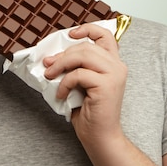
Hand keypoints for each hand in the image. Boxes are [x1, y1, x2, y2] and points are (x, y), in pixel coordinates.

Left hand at [43, 23, 126, 141]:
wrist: (100, 136)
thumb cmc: (90, 112)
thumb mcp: (81, 83)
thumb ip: (75, 67)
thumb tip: (51, 57)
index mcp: (114, 63)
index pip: (105, 35)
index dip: (88, 29)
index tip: (71, 34)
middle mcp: (117, 66)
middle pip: (86, 46)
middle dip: (63, 54)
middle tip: (48, 65)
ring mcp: (114, 74)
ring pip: (82, 55)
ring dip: (61, 64)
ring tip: (50, 75)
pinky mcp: (107, 85)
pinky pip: (78, 74)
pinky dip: (64, 83)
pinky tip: (60, 94)